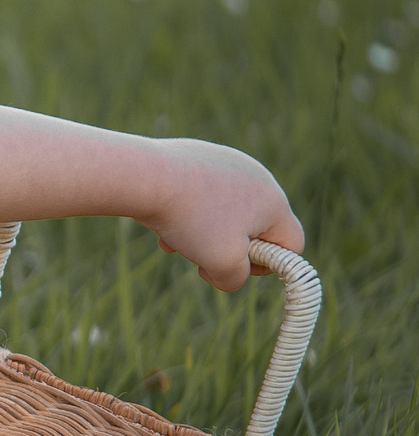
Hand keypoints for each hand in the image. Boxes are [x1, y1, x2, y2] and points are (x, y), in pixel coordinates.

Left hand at [136, 139, 303, 291]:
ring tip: (174, 237)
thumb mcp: (222, 263)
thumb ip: (236, 279)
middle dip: (226, 248)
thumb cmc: (190, 219)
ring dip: (200, 234)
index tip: (235, 267)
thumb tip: (230, 275)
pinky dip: (184, 213)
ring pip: (221, 214)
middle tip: (200, 254)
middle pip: (253, 228)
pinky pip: (200, 195)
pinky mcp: (198, 156)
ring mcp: (227, 162)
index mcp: (274, 200)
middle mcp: (257, 176)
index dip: (267, 266)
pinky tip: (161, 219)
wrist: (144, 175)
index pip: (292, 243)